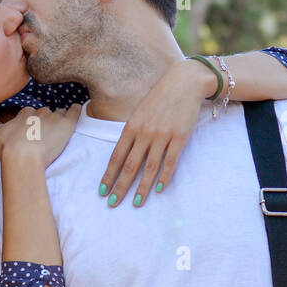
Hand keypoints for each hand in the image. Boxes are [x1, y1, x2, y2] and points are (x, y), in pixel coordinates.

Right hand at [0, 104, 82, 166]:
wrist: (23, 157)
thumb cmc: (7, 148)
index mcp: (24, 113)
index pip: (30, 113)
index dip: (31, 122)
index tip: (31, 132)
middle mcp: (39, 112)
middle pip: (45, 113)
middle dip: (45, 121)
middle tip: (44, 135)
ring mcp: (54, 117)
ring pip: (59, 113)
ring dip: (58, 119)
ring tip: (58, 130)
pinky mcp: (67, 124)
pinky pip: (75, 111)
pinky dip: (76, 110)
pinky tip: (77, 109)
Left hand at [98, 59, 216, 207]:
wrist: (184, 83)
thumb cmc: (161, 97)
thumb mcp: (140, 112)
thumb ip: (133, 131)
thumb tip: (125, 152)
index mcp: (132, 126)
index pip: (116, 156)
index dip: (109, 175)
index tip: (102, 190)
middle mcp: (144, 132)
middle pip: (130, 165)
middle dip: (120, 186)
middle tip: (113, 204)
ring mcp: (162, 135)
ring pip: (149, 167)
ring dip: (142, 187)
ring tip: (136, 202)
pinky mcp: (180, 137)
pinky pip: (170, 161)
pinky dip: (165, 176)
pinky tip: (160, 189)